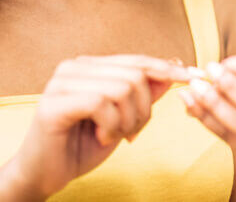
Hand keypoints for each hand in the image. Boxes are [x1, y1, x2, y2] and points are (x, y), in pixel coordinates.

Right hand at [0, 55, 189, 198]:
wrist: (43, 175)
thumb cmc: (81, 147)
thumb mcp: (123, 118)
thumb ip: (144, 93)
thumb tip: (175, 68)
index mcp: (89, 66)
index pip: (137, 60)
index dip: (165, 69)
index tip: (191, 76)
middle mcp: (73, 67)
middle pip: (135, 74)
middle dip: (144, 108)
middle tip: (132, 132)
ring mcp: (61, 82)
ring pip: (122, 88)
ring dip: (128, 120)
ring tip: (114, 136)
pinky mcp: (52, 103)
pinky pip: (102, 103)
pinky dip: (111, 125)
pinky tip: (101, 137)